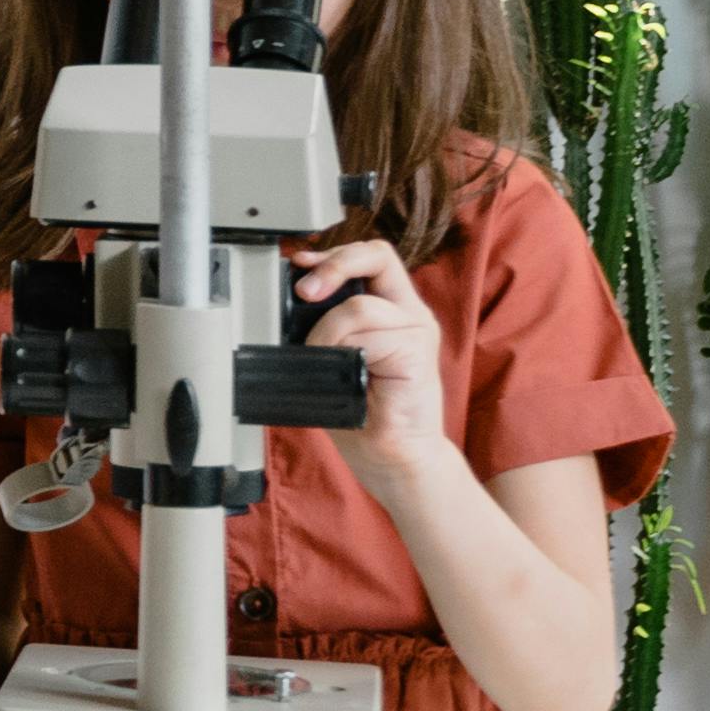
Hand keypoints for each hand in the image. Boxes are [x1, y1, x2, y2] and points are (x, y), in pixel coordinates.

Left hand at [290, 238, 455, 475]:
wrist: (394, 457)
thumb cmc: (364, 412)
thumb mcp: (335, 356)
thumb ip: (327, 323)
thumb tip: (291, 297)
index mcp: (392, 310)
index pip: (369, 257)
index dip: (334, 254)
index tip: (300, 265)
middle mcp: (409, 314)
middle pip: (377, 255)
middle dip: (333, 265)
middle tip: (305, 290)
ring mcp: (417, 330)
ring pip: (360, 305)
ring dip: (326, 330)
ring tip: (324, 359)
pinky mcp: (419, 351)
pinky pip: (367, 332)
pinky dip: (339, 347)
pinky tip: (343, 371)